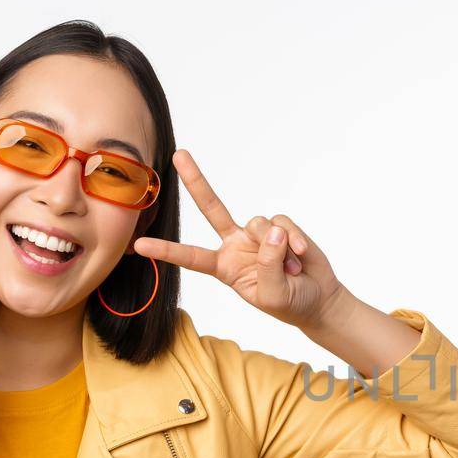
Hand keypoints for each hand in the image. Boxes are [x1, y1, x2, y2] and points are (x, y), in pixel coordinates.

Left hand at [131, 150, 345, 330]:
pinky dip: (294, 239)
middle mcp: (235, 245)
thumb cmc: (289, 302)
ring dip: (278, 249)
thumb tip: (272, 231)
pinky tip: (300, 256)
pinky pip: (282, 223)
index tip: (139, 247)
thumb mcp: (272, 295)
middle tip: (179, 155)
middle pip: (211, 208)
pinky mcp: (280, 226)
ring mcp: (257, 233)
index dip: (167, 251)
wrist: (318, 297)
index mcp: (224, 267)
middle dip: (195, 181)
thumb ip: (267, 265)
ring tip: (291, 269)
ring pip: (257, 223)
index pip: (191, 257)